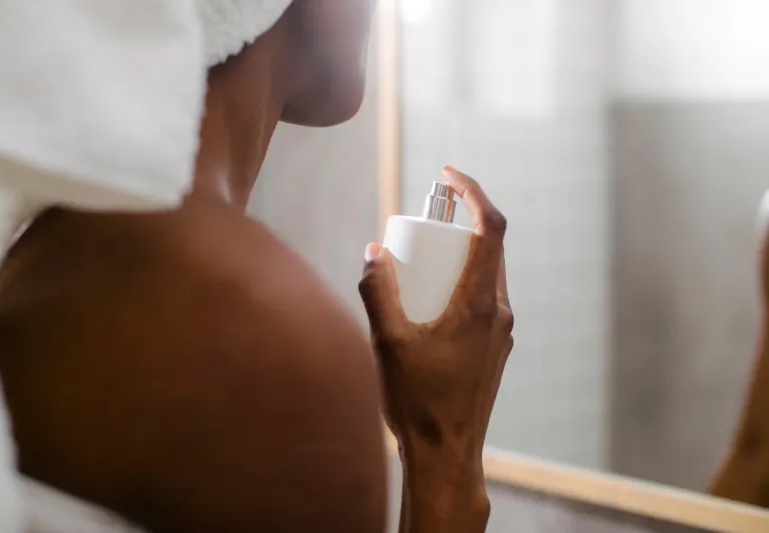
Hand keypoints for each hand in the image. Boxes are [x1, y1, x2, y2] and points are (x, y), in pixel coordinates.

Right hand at [359, 166, 512, 500]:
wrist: (447, 453)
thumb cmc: (419, 401)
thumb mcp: (388, 341)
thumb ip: (377, 291)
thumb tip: (372, 251)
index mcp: (479, 303)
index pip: (490, 227)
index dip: (472, 191)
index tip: (447, 174)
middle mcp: (499, 312)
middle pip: (489, 247)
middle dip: (459, 222)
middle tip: (423, 220)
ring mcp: (501, 331)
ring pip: (486, 274)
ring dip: (459, 254)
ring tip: (422, 260)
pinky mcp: (494, 347)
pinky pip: (482, 298)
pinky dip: (460, 282)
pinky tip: (429, 300)